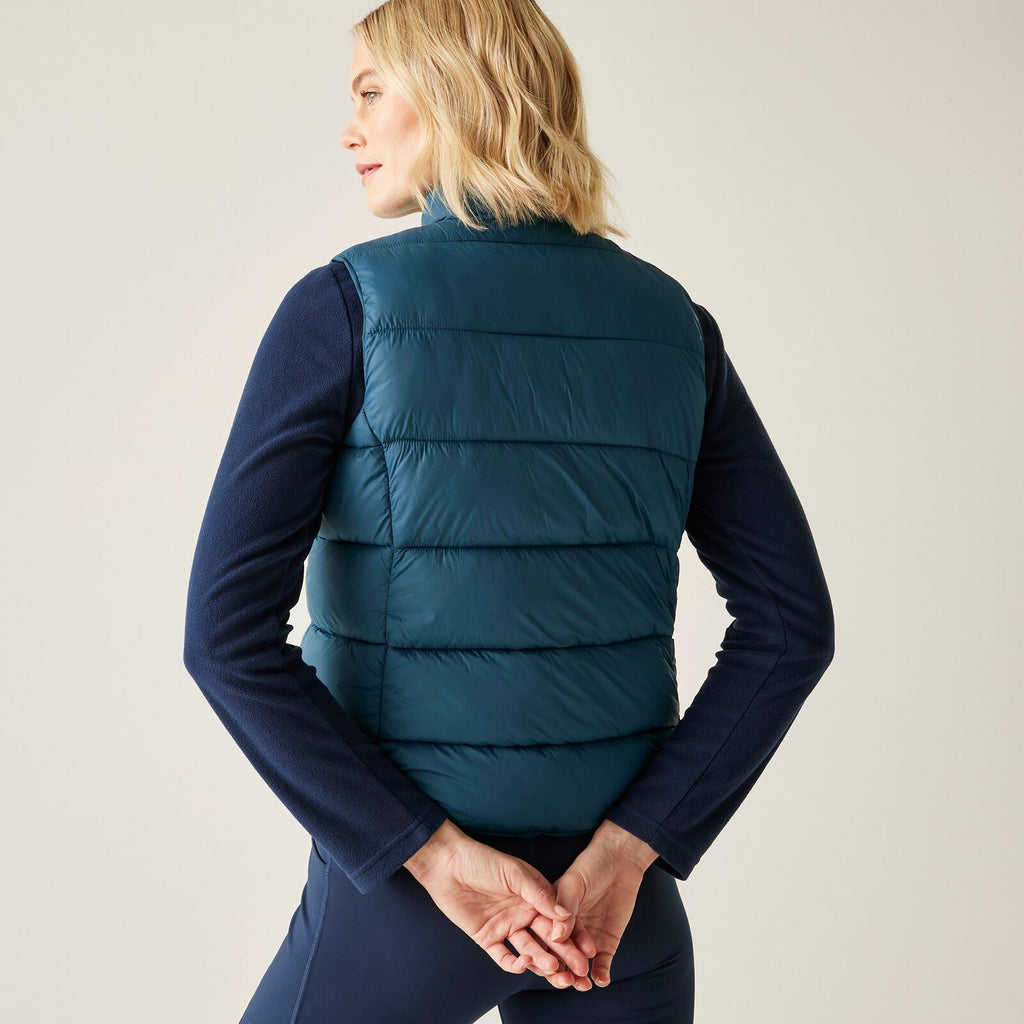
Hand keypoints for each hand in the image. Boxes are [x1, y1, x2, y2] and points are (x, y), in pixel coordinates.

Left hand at [404, 820, 596, 978]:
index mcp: (535, 896)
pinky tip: (524, 964)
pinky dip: (515, 964)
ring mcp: (506, 927)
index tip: (588, 949)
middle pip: (548, 939)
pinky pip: (504, 957)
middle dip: (564, 954)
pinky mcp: (488, 938)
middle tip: (578, 970)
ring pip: (530, 950)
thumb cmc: (483, 861)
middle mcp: (524, 913)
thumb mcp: (514, 873)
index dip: (574, 935)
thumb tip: (566, 914)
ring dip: (542, 961)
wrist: (448, 865)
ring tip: (553, 969)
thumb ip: (538, 894)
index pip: (559, 919)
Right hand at [522, 820, 656, 990]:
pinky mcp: (605, 943)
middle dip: (562, 971)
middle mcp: (566, 930)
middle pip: (560, 956)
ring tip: (584, 985)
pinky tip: (601, 980)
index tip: (548, 966)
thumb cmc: (592, 865)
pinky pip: (601, 964)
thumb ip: (565, 908)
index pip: (544, 939)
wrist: (621, 861)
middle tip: (567, 981)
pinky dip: (601, 974)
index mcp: (551, 915)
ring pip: (578, 965)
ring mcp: (585, 938)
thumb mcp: (574, 882)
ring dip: (579, 977)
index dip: (543, 954)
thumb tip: (555, 937)